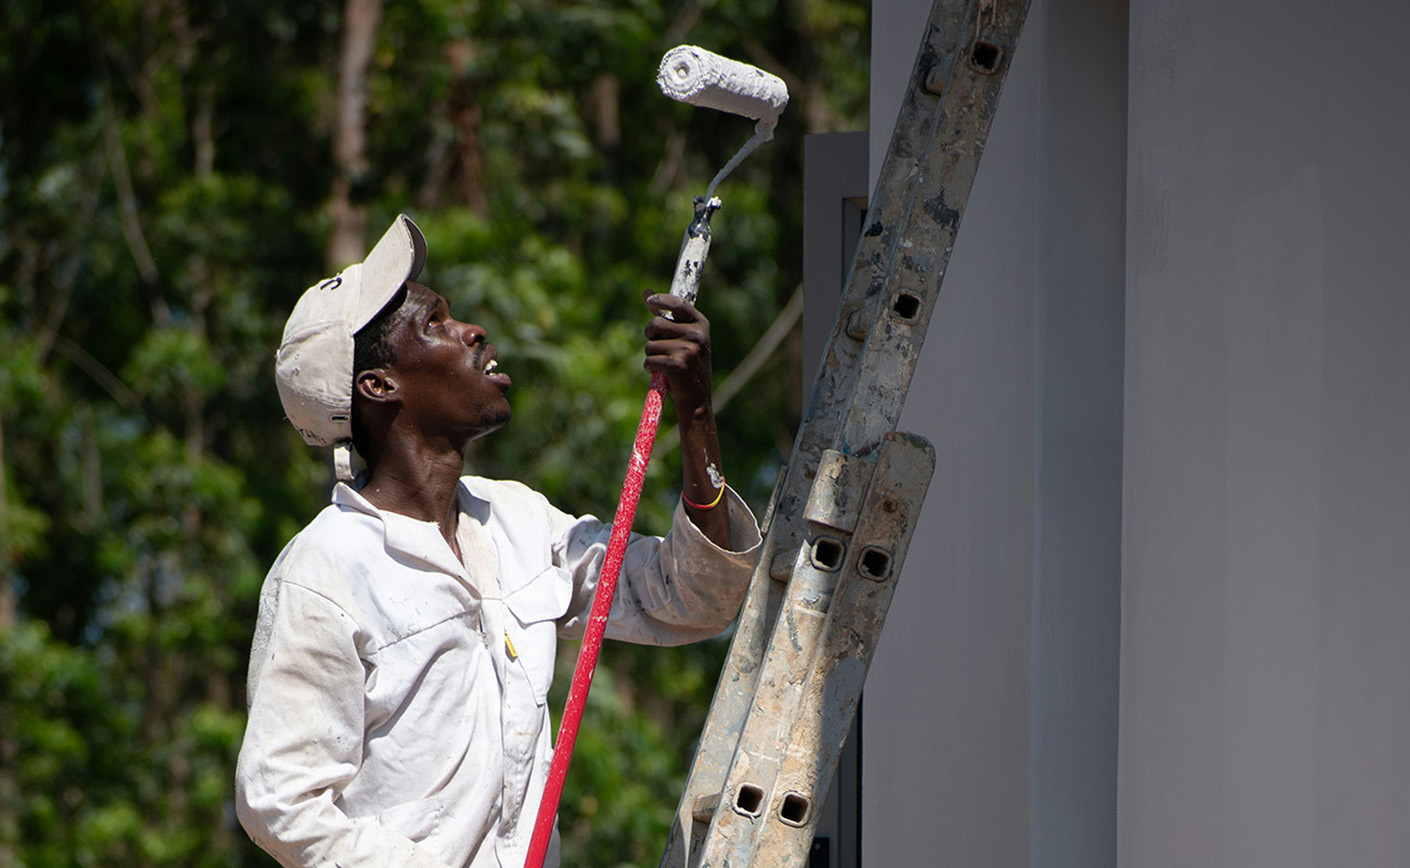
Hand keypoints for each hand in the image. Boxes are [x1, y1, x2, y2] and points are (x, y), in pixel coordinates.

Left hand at [643, 292, 712, 416]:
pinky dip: (650, 368)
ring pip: (651, 345)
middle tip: (657, 346)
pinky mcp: (677, 365)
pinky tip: (661, 373)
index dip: (662, 299)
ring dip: (651, 355)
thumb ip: (665, 315)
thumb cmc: (688, 366)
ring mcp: (688, 350)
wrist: (697, 399)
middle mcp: (697, 336)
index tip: (650, 301)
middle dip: (650, 335)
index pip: (679, 303)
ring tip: (664, 364)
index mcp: (702, 325)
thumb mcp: (683, 338)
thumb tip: (646, 292)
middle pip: (657, 324)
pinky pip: (649, 360)